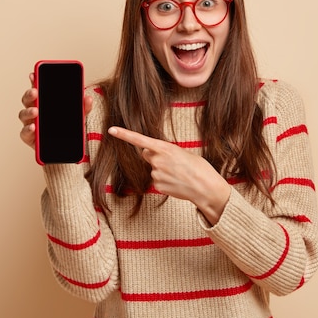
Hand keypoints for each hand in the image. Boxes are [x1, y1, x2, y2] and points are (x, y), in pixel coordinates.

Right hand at [19, 73, 92, 149]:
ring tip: (35, 111)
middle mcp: (35, 111)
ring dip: (28, 111)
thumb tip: (88, 97)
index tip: (34, 74)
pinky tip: (33, 127)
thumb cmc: (69, 128)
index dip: (34, 80)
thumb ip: (83, 107)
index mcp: (44, 102)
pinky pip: (25, 133)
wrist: (67, 149)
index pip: (37, 88)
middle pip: (27, 99)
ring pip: (23, 114)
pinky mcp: (30, 138)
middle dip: (30, 94)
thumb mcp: (79, 116)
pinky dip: (28, 129)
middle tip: (35, 91)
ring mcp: (30, 123)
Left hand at [108, 126, 230, 224]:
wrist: (206, 188)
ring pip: (153, 169)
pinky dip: (165, 181)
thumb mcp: (183, 153)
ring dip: (163, 170)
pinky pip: (157, 181)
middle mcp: (158, 160)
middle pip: (147, 154)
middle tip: (174, 162)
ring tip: (179, 173)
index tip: (111, 130)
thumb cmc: (199, 168)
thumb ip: (164, 151)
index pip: (140, 139)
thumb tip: (150, 153)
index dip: (124, 134)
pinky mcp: (158, 186)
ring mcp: (157, 174)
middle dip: (155, 156)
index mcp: (165, 148)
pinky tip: (177, 182)